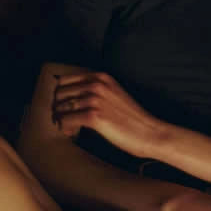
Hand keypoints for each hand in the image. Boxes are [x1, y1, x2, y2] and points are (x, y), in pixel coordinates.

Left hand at [51, 69, 169, 159]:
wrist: (151, 133)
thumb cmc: (133, 118)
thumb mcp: (114, 94)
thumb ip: (95, 90)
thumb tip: (69, 98)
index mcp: (101, 77)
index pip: (64, 80)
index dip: (61, 95)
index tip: (66, 107)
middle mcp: (96, 84)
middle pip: (59, 94)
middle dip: (59, 108)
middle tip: (67, 120)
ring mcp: (95, 100)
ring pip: (60, 107)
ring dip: (61, 119)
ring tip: (71, 127)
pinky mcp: (94, 116)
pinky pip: (65, 120)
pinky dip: (66, 128)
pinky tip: (73, 132)